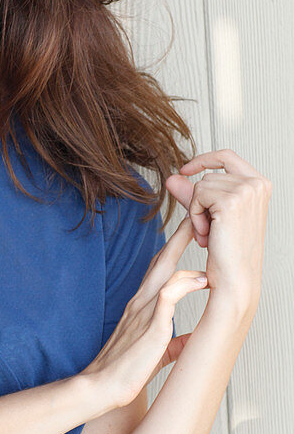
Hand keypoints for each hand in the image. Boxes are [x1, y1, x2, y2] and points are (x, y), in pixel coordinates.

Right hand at [82, 216, 208, 407]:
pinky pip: (167, 299)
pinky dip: (184, 285)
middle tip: (195, 210)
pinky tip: (201, 278)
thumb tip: (192, 340)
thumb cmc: (126, 372)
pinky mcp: (149, 327)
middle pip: (161, 259)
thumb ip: (175, 342)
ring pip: (163, 270)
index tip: (193, 229)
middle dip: (180, 234)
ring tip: (201, 230)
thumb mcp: (157, 352)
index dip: (175, 247)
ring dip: (182, 248)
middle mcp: (141, 302)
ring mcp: (143, 312)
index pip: (160, 269)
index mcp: (142, 306)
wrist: (102, 388)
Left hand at [165, 149, 271, 313]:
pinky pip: (196, 195)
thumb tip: (172, 177)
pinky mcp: (231, 200)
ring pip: (200, 185)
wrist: (235, 278)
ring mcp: (246, 190)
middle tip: (209, 229)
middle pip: (208, 175)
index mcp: (260, 184)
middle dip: (200, 201)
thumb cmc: (228, 252)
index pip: (227, 156)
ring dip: (197, 211)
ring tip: (209, 233)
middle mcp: (257, 183)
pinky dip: (194, 215)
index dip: (203, 159)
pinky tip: (206, 234)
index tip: (185, 170)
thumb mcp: (211, 216)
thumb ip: (194, 194)